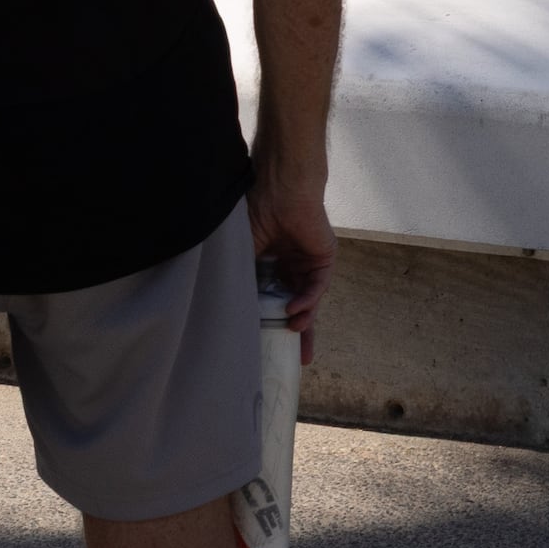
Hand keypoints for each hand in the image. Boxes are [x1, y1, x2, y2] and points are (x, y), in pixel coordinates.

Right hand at [255, 174, 333, 361]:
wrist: (279, 188)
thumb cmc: (256, 213)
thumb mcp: (242, 254)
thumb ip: (241, 280)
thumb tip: (224, 312)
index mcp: (272, 264)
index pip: (274, 299)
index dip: (271, 321)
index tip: (266, 345)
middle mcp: (291, 265)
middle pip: (297, 304)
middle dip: (298, 332)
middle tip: (298, 358)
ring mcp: (309, 261)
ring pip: (310, 298)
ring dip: (304, 317)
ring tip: (293, 332)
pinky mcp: (324, 256)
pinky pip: (317, 284)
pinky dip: (308, 298)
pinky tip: (295, 309)